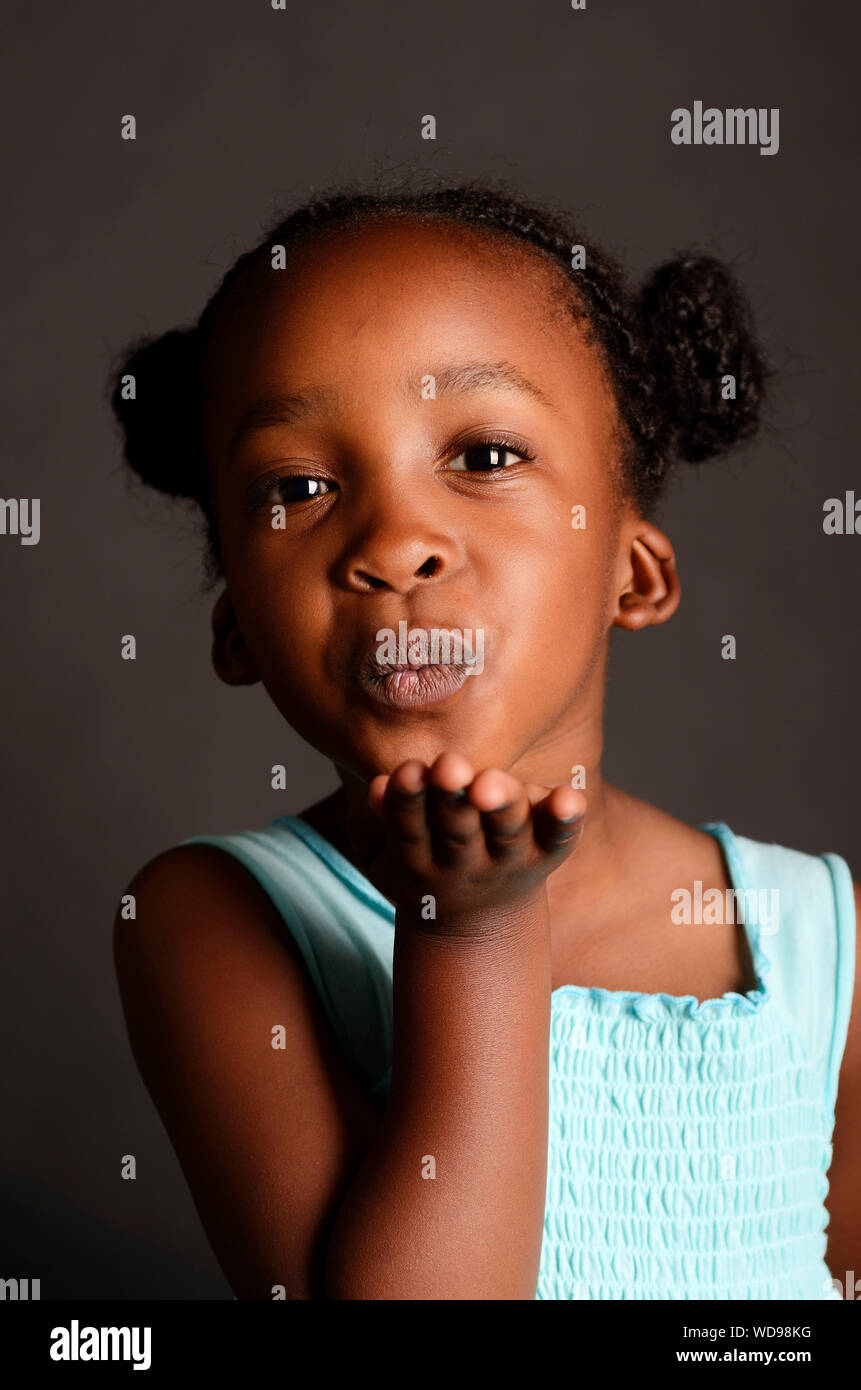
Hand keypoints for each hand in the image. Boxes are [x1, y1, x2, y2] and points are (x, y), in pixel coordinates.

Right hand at [345, 752, 585, 927]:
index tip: (407, 771)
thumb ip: (370, 823)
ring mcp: (508, 861)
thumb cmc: (418, 864)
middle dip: (453, 799)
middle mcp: (465, 864)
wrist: (477, 931)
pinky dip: (565, 821)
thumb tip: (376, 786)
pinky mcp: (546, 857)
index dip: (407, 802)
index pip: (408, 830)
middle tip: (450, 768)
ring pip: (507, 832)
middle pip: (459, 832)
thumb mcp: (378, 859)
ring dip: (503, 807)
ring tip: (493, 782)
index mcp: (417, 862)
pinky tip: (570, 798)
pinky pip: (560, 840)